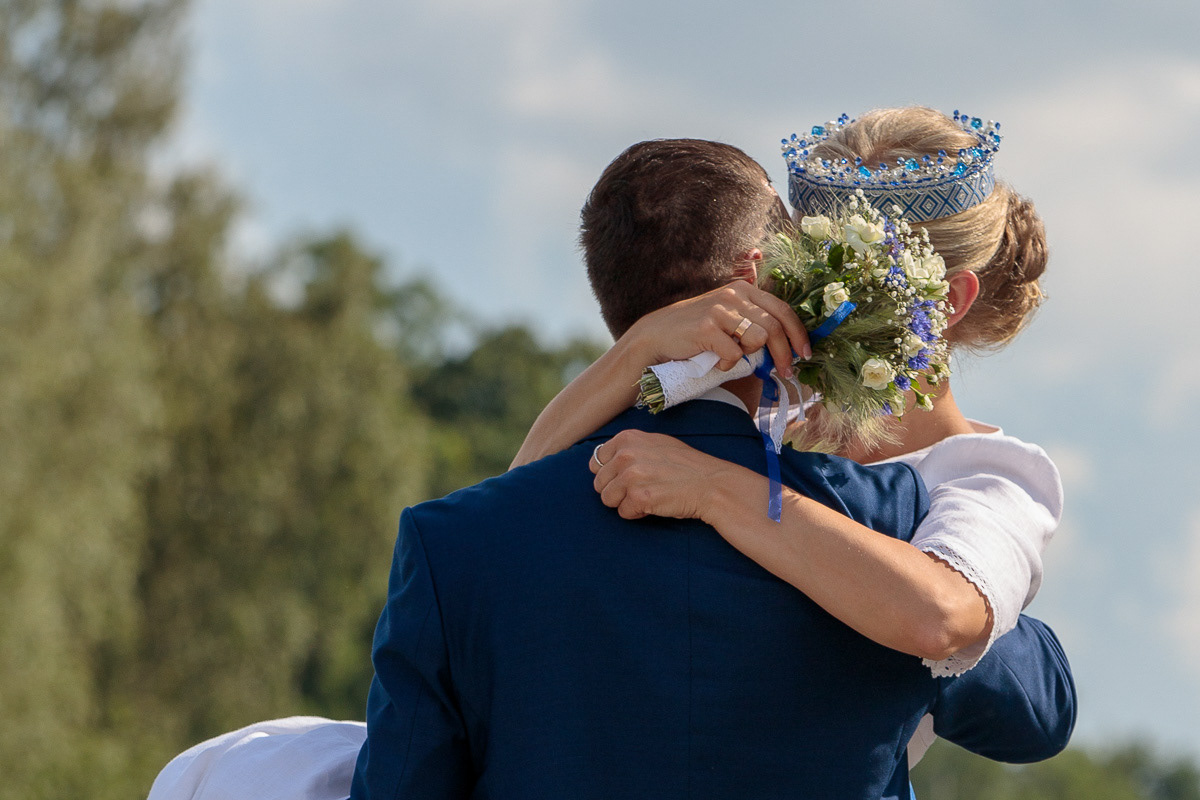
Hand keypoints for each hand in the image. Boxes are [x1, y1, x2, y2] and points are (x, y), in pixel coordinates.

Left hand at [590, 430, 733, 519]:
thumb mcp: (656, 444)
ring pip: (607, 499)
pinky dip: (637, 513)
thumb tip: (601, 460)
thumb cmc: (685, 466)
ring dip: (625, 503)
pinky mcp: (639, 497)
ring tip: (648, 496)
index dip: (610, 475)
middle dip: (617, 491)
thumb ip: (629, 449)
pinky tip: (655, 505)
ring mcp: (631, 476)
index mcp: (627, 438)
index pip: (596, 462)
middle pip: (599, 483)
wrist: (711, 484)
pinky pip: (623, 513)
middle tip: (641, 489)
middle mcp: (626, 454)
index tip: (628, 478)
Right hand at [623, 281, 809, 377]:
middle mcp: (734, 295)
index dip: (798, 334)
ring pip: (758, 339)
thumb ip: (753, 323)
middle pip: (775, 327)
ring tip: (734, 360)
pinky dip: (728, 364)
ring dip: (751, 357)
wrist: (657, 336)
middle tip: (787, 372)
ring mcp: (720, 310)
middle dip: (785, 354)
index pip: (783, 310)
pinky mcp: (707, 328)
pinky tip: (716, 361)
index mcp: (744, 290)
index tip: (806, 353)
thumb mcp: (728, 318)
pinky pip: (734, 354)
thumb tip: (787, 346)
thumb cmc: (696, 332)